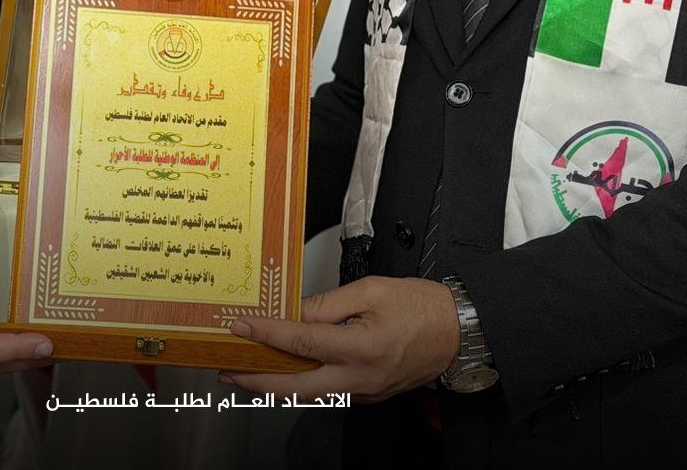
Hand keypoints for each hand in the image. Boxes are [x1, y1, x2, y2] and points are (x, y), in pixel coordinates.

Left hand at [222, 276, 457, 402]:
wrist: (458, 333)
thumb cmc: (421, 307)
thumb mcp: (372, 290)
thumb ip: (329, 303)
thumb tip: (295, 312)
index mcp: (360, 347)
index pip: (301, 341)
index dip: (266, 334)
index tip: (241, 327)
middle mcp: (359, 378)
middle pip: (296, 388)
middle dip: (257, 381)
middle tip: (228, 370)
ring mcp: (364, 392)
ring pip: (310, 396)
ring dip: (275, 386)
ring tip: (248, 371)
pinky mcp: (368, 395)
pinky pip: (328, 393)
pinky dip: (301, 384)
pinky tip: (286, 372)